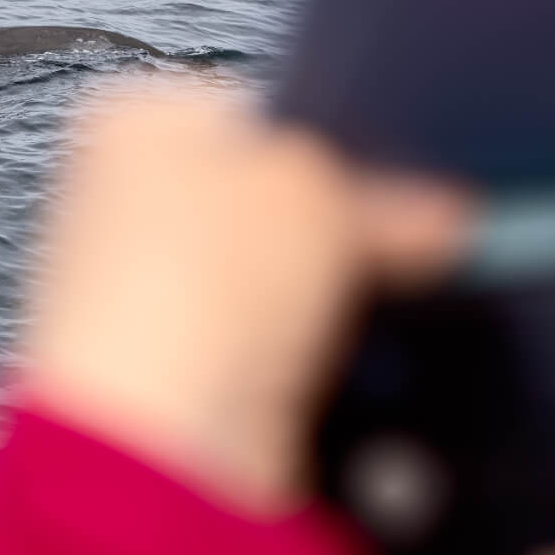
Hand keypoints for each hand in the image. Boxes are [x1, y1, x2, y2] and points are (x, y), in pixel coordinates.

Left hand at [18, 81, 472, 510]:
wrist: (156, 443)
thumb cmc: (197, 286)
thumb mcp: (316, 185)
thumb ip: (380, 186)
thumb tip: (433, 212)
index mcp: (132, 118)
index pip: (263, 111)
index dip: (346, 143)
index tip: (418, 179)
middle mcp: (122, 199)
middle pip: (274, 202)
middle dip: (347, 229)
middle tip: (423, 247)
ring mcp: (141, 293)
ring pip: (277, 288)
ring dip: (333, 304)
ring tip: (383, 315)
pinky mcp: (170, 379)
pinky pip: (269, 359)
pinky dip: (311, 366)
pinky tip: (348, 371)